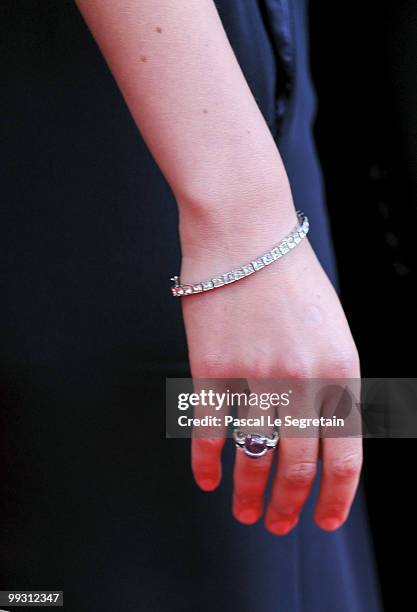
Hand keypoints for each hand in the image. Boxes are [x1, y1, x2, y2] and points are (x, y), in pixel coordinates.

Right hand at [180, 206, 361, 534]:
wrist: (246, 231)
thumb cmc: (290, 278)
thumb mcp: (331, 328)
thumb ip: (332, 380)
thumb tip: (321, 434)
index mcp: (342, 368)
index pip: (347, 454)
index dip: (335, 497)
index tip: (322, 521)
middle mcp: (304, 378)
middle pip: (296, 464)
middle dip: (288, 505)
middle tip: (278, 526)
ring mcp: (256, 373)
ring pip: (252, 454)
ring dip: (248, 492)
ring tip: (245, 513)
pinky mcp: (212, 365)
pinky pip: (208, 429)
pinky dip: (205, 461)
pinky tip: (206, 480)